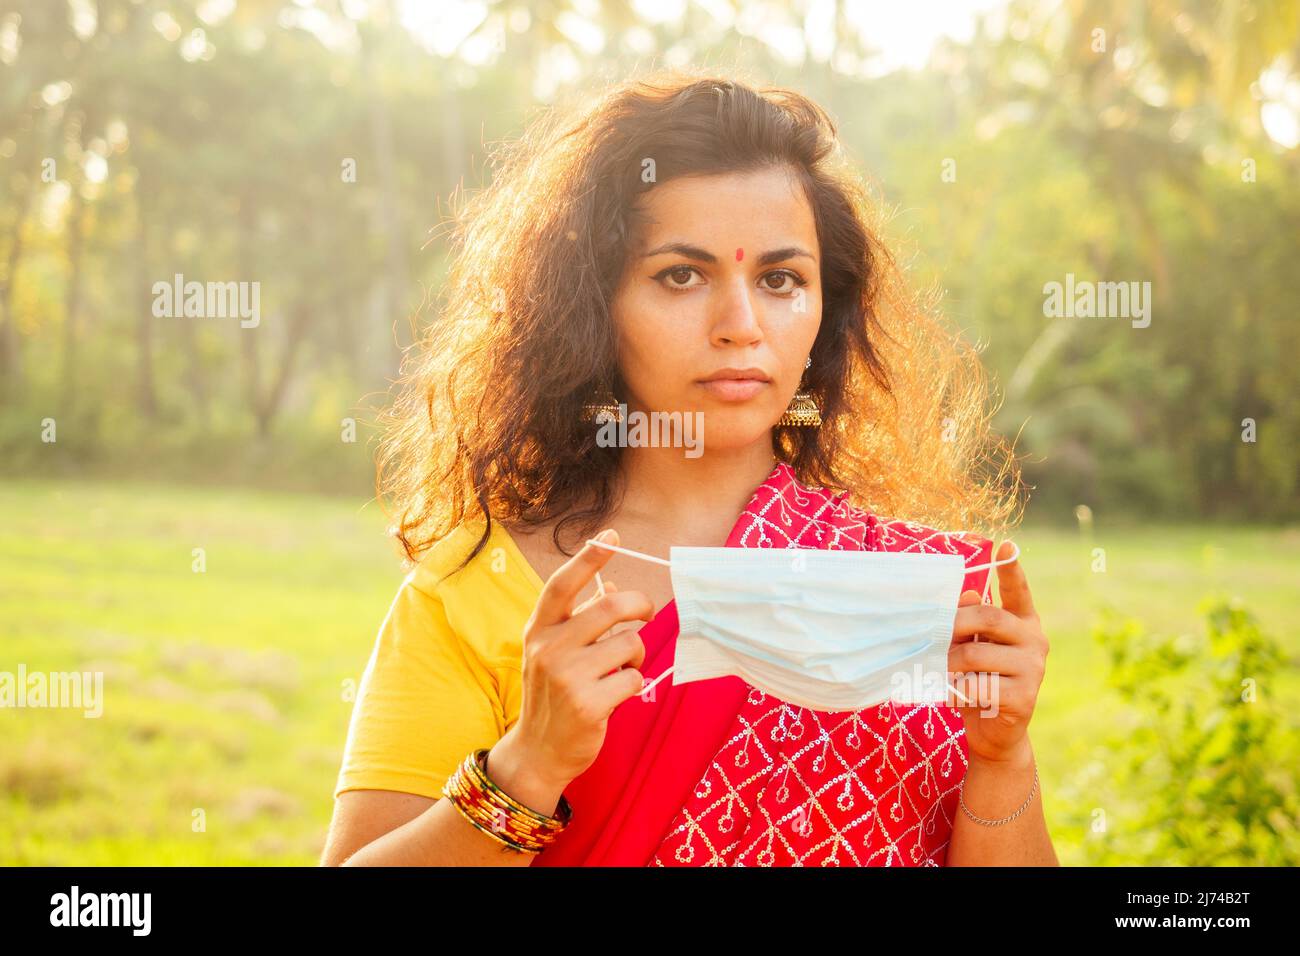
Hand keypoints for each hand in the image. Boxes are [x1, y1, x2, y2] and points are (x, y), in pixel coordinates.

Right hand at [503, 528, 654, 792]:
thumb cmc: (552, 694)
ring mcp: (566, 676)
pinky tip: (617, 694)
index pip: (563, 584)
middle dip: (639, 605)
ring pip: (629, 644)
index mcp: (538, 630)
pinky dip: (634, 683)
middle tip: (647, 612)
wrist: (537, 751)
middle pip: (610, 606)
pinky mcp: (587, 704)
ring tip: (623, 668)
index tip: (612, 536)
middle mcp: (548, 648)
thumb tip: (612, 584)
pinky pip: (633, 678)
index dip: (589, 558)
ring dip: (637, 653)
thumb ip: (578, 619)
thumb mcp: (553, 651)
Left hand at [946, 540, 1048, 765]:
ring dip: (949, 664)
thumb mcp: (972, 648)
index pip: (1018, 592)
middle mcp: (1034, 641)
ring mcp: (1033, 670)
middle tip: (933, 635)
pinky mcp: (1024, 698)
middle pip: (988, 618)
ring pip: (976, 655)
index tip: (1006, 543)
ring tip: (942, 672)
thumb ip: (970, 623)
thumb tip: (967, 593)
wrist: (995, 734)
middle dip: (954, 624)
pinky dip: (957, 691)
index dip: (1012, 569)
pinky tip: (956, 698)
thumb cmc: (978, 681)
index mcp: (1024, 623)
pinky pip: (977, 686)